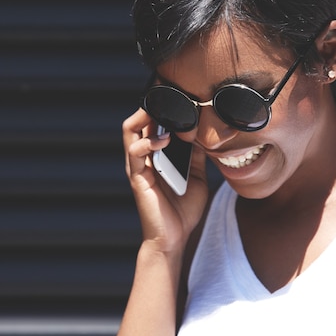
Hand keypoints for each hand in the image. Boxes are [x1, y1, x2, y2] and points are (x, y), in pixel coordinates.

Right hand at [123, 108, 207, 253]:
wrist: (173, 238)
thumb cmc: (183, 209)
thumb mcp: (197, 176)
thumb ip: (198, 155)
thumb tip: (206, 132)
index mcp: (155, 155)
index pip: (150, 123)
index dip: (160, 108)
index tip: (179, 98)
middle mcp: (143, 158)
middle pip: (135, 121)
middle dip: (149, 106)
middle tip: (167, 99)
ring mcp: (138, 167)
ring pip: (129, 130)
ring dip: (145, 118)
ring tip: (163, 114)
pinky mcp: (137, 178)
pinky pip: (135, 153)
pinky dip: (147, 142)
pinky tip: (163, 141)